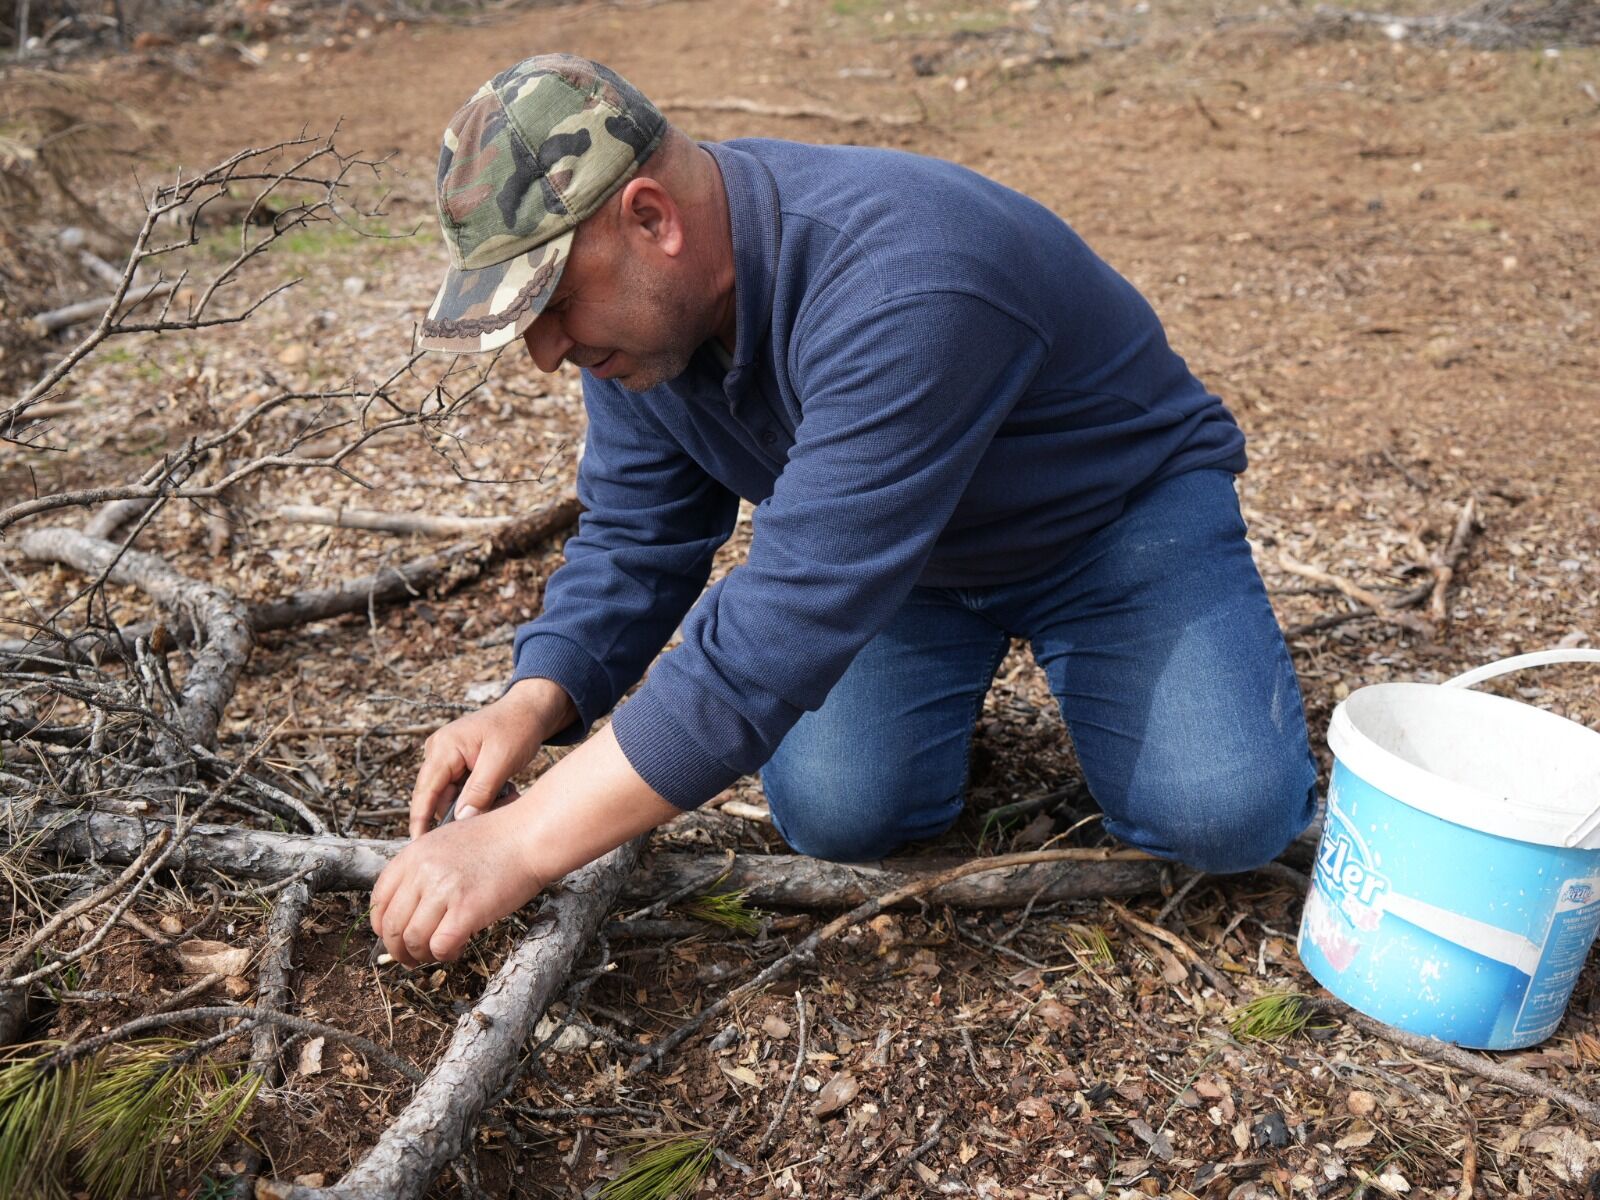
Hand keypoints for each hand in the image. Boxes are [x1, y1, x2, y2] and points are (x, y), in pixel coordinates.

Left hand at [369, 799, 545, 965]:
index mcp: (413, 854)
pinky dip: (446, 954)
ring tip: (439, 952)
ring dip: (422, 956)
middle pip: (392, 926)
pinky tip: (459, 947)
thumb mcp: (446, 843)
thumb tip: (409, 910)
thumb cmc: (496, 841)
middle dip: (399, 950)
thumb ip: (423, 870)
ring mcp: (443, 890)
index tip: (394, 937)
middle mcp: (423, 871)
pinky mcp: (466, 909)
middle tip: (412, 958)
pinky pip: (441, 946)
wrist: (529, 836)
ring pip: (413, 941)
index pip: (379, 901)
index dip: (382, 927)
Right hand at [409, 678, 575, 837]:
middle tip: (490, 820)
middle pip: (437, 797)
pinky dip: (479, 798)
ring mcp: (447, 757)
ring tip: (506, 798)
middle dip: (460, 814)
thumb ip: (479, 792)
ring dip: (474, 806)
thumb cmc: (517, 728)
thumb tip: (461, 821)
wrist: (530, 710)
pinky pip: (461, 790)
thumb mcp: (501, 762)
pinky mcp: (459, 764)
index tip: (420, 846)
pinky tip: (502, 793)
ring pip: (451, 797)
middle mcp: (439, 752)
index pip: (424, 792)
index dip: (420, 821)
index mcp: (443, 748)